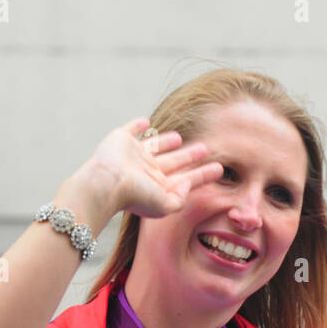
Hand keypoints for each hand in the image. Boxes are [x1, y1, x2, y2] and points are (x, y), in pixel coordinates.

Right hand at [78, 116, 221, 220]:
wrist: (107, 182)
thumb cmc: (135, 196)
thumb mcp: (165, 205)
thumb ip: (180, 197)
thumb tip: (187, 183)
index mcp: (159, 186)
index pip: (186, 179)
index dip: (203, 175)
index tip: (220, 169)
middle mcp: (147, 172)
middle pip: (175, 162)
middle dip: (190, 157)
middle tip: (206, 149)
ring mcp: (134, 155)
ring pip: (155, 146)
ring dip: (166, 142)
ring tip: (180, 138)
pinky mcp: (120, 140)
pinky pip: (131, 130)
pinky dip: (137, 125)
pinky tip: (145, 122)